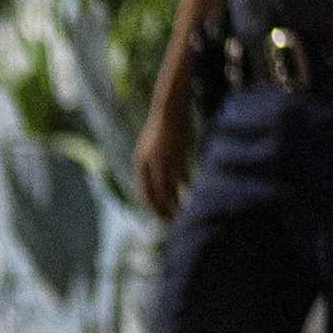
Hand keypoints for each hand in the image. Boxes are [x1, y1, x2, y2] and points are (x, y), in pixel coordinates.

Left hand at [132, 95, 196, 220]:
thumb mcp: (150, 149)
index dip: (151, 207)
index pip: (144, 193)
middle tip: (171, 222)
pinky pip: (183, 177)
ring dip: (176, 203)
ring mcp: (164, 161)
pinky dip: (187, 187)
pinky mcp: (179, 156)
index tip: (159, 218)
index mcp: (140, 164)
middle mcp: (149, 165)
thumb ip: (151, 166)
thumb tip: (157, 184)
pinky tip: (192, 193)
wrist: (169, 110)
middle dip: (163, 211)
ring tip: (182, 214)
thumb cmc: (161, 129)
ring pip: (170, 189)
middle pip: (156, 195)